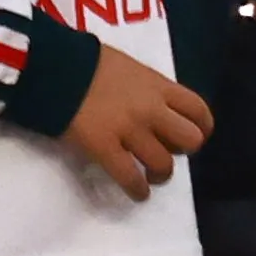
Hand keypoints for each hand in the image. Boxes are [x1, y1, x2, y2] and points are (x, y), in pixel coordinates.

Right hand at [57, 37, 211, 198]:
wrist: (53, 68)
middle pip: (189, 140)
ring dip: (160, 174)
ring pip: (162, 163)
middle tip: (168, 152)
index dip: (202, 127)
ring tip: (152, 176)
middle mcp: (152, 110)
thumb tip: (153, 102)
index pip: (198, 109)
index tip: (196, 135)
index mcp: (159, 86)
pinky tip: (138, 193)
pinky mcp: (104, 148)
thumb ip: (146, 87)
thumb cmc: (86, 62)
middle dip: (183, 150)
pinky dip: (137, 189)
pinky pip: (129, 176)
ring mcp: (129, 131)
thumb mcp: (129, 67)